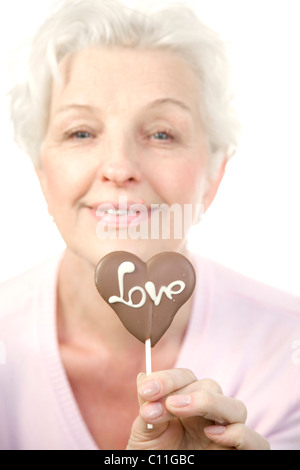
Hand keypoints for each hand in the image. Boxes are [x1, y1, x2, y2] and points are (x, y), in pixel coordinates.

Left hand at [126, 368, 269, 449]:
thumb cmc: (156, 456)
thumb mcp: (145, 432)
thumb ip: (148, 406)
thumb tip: (143, 376)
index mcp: (187, 402)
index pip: (186, 377)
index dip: (167, 379)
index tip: (147, 390)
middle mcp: (209, 415)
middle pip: (212, 386)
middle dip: (186, 391)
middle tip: (166, 404)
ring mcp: (227, 433)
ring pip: (237, 408)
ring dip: (210, 403)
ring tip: (179, 410)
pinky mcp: (240, 453)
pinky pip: (257, 440)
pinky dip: (239, 433)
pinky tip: (213, 434)